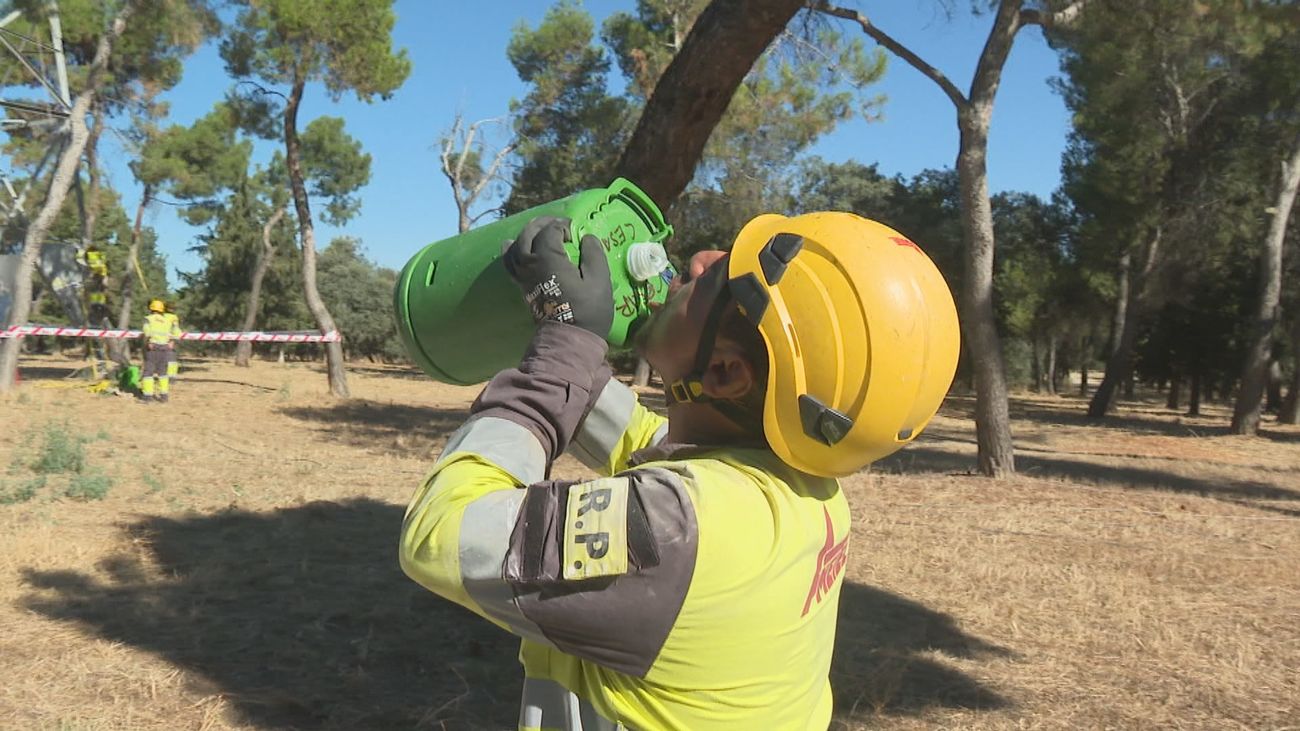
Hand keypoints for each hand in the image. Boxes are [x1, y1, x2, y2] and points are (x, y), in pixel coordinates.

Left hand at [503, 216, 612, 337]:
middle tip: (559, 224)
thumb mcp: (599, 280)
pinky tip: (512, 245)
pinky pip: (509, 263)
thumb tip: (587, 237)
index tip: (575, 231)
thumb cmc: (588, 310)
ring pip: (516, 245)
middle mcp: (530, 263)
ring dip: (527, 234)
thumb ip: (594, 254)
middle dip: (544, 224)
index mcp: (548, 258)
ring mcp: (522, 275)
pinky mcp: (521, 285)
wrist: (568, 340)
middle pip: (529, 233)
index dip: (563, 225)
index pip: (551, 230)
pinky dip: (510, 251)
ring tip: (540, 231)